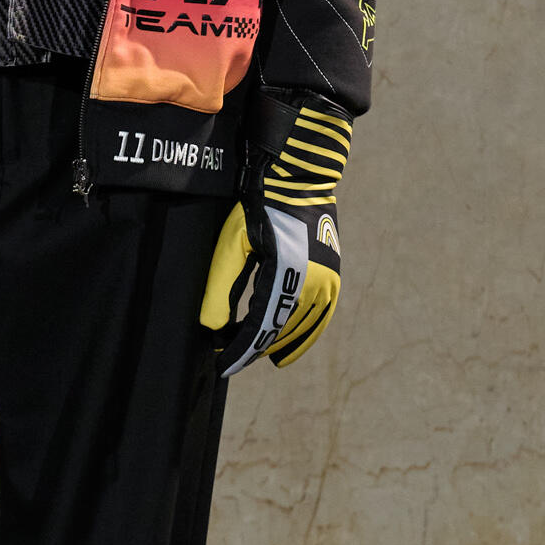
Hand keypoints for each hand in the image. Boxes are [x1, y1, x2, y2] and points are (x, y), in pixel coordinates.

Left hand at [199, 96, 349, 373]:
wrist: (298, 178)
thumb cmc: (259, 206)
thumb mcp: (233, 243)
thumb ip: (221, 286)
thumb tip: (212, 327)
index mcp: (285, 274)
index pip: (260, 327)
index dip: (240, 350)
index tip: (222, 365)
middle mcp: (313, 282)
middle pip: (282, 330)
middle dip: (256, 347)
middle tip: (232, 357)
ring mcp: (328, 279)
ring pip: (303, 327)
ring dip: (281, 343)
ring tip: (262, 355)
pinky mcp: (333, 274)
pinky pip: (323, 315)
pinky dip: (307, 333)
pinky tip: (292, 340)